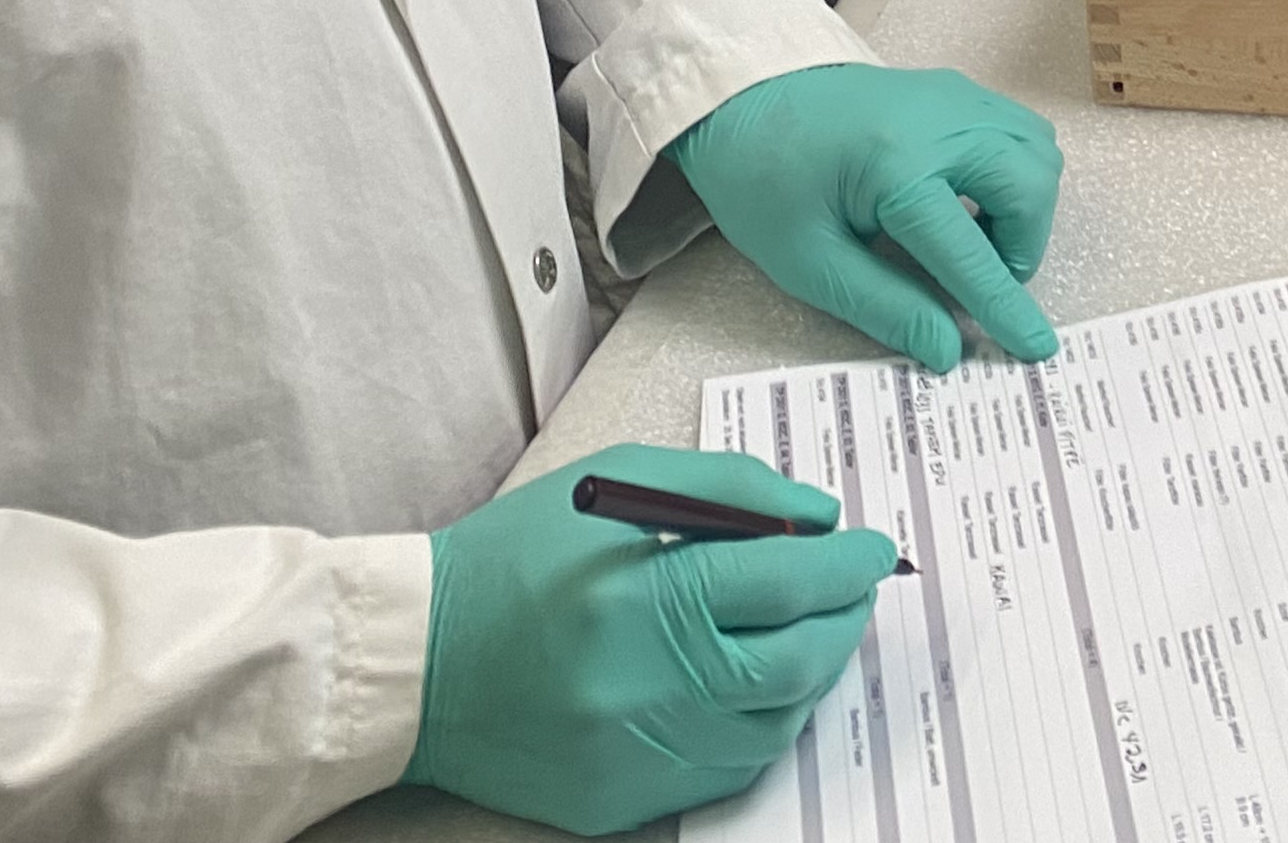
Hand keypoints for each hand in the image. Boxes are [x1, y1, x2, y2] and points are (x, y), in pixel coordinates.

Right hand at [406, 443, 894, 833]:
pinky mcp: (619, 803)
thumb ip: (729, 491)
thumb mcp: (618, 485)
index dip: (847, 562)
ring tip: (812, 632)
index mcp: (644, 598)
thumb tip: (818, 518)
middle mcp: (646, 687)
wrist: (414, 662)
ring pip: (773, 725)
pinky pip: (726, 770)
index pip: (787, 580)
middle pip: (796, 660)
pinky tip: (757, 684)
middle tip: (856, 589)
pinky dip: (759, 725)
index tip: (874, 549)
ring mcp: (635, 756)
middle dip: (845, 618)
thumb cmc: (516, 556)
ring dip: (811, 674)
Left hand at [671, 63, 1062, 371]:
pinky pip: (1019, 130)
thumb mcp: (808, 261)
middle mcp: (941, 121)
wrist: (741, 99)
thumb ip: (885, 305)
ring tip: (970, 236)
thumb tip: (949, 348)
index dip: (1004, 306)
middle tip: (979, 276)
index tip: (1034, 347)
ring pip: (1038, 152)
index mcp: (895, 167)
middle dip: (1021, 245)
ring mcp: (955, 96)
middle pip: (1030, 187)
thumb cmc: (762, 180)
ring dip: (1024, 206)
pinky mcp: (956, 89)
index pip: (970, 252)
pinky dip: (1014, 173)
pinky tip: (967, 199)